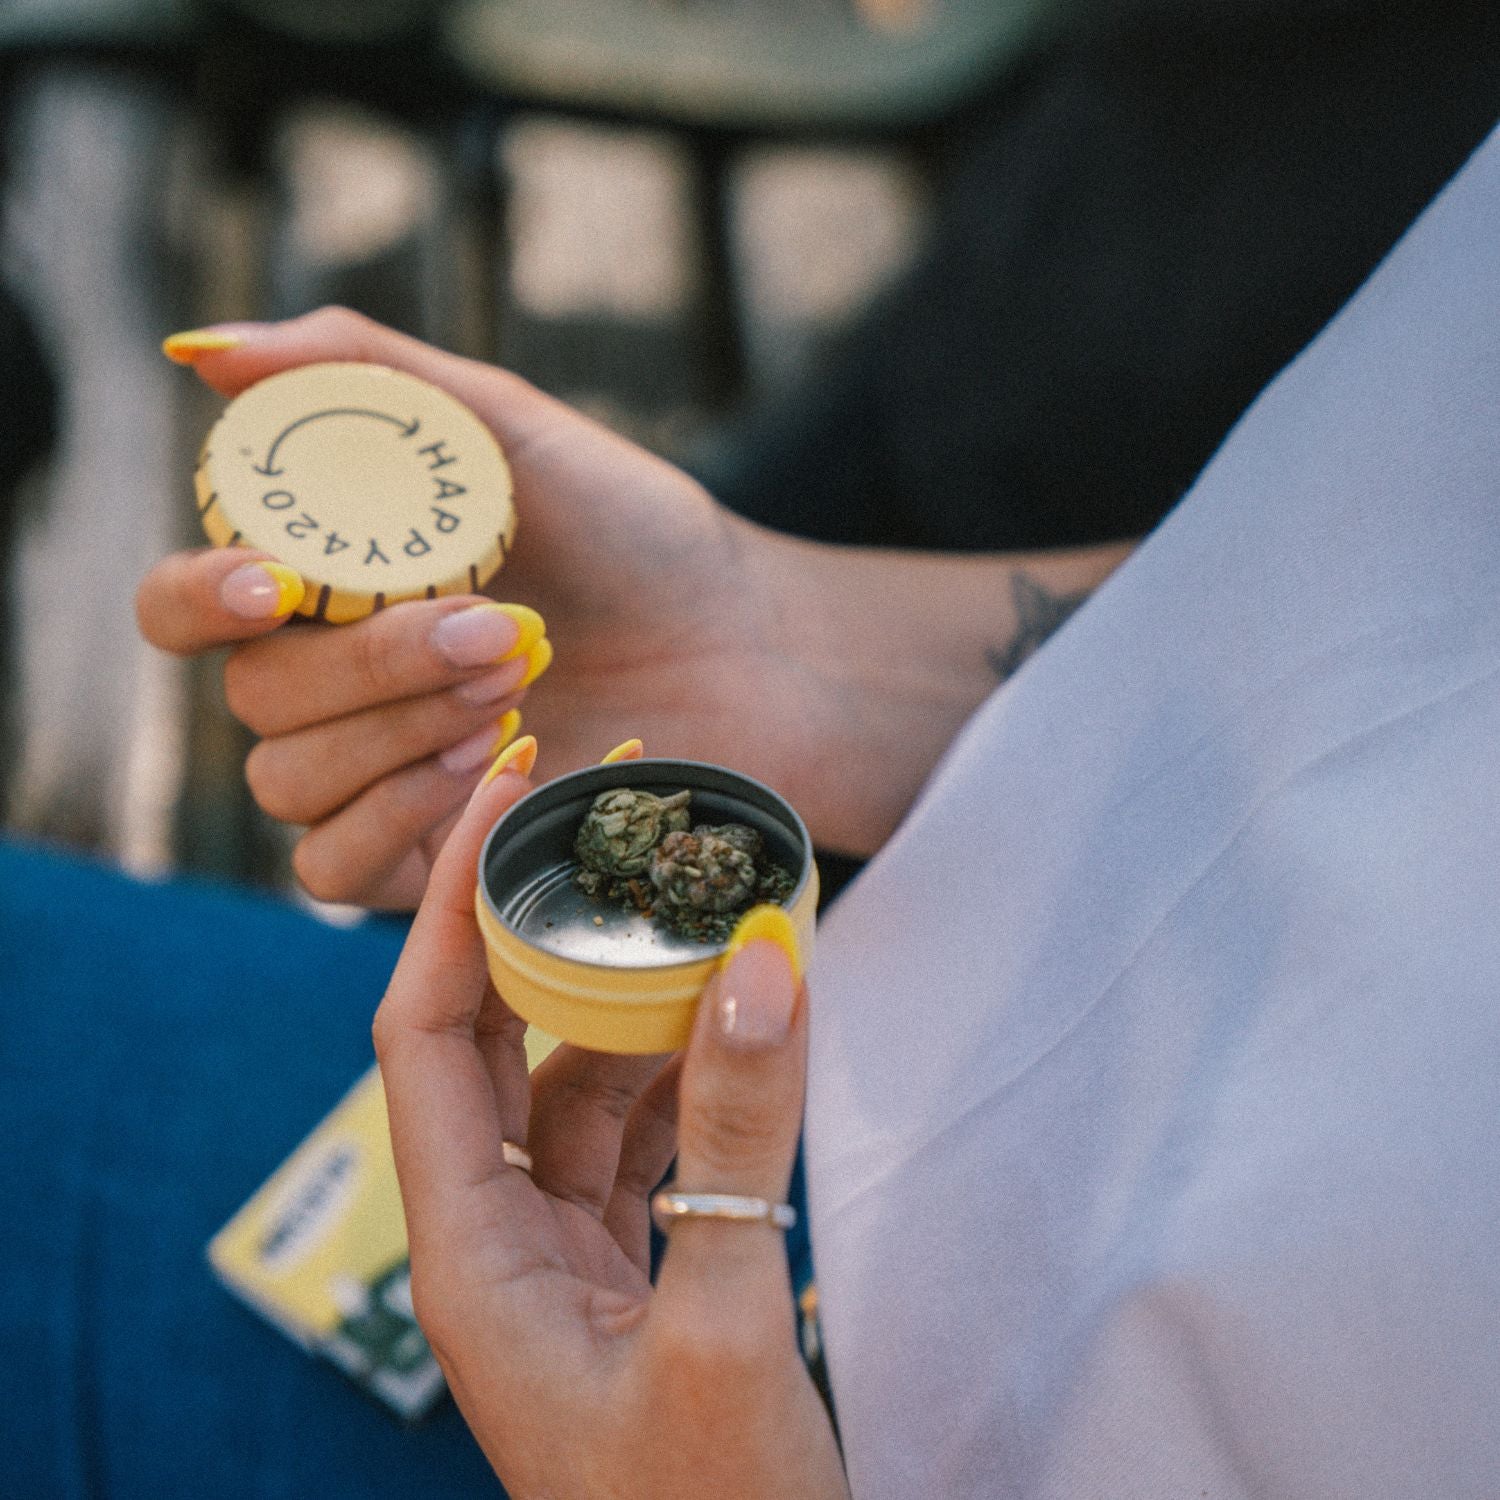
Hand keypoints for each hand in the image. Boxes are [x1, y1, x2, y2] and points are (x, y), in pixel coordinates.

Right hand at [140, 308, 1131, 907]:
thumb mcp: (512, 428)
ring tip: (517, 688)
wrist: (745, 651)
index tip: (276, 584)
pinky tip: (494, 769)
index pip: (185, 606)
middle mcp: (334, 684)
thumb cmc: (638, 535)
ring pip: (286, 781)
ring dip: (394, 735)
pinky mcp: (422, 857)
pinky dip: (396, 818)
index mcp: (331, 587)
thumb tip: (204, 348)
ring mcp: (376, 775)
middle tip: (501, 630)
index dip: (200, 598)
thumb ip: (366, 378)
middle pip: (255, 698)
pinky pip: (331, 865)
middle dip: (371, 664)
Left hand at [372, 750, 847, 1499]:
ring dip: (628, 996)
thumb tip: (761, 966)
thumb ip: (736, 1142)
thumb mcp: (725, 1325)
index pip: (422, 1032)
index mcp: (469, 1254)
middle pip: (493, 1039)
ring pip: (576, 1083)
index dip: (449, 903)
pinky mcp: (631, 1271)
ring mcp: (564, 1254)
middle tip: (604, 815)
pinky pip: (637, 1137)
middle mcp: (496, 1239)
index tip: (506, 793)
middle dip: (540, 923)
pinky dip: (680, 1071)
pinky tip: (731, 1023)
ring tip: (686, 907)